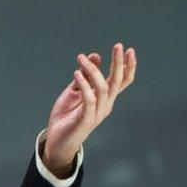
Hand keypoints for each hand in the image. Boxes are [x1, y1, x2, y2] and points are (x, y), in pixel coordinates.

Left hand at [43, 43, 137, 175]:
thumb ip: (84, 76)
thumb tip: (95, 55)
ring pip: (102, 88)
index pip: (122, 81)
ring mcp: (97, 113)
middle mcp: (105, 105)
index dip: (128, 67)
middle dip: (119, 63)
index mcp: (104, 98)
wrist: (56, 140)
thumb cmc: (66, 116)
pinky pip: (89, 99)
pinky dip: (84, 85)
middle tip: (118, 46)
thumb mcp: (75, 92)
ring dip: (93, 70)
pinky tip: (76, 74)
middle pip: (116, 82)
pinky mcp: (86, 119)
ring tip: (81, 58)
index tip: (129, 50)